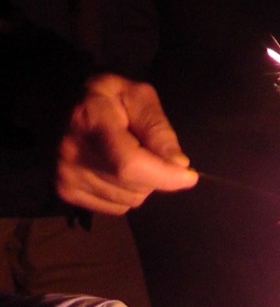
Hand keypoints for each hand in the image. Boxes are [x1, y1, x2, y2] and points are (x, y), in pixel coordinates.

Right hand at [57, 74, 197, 213]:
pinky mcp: (66, 192)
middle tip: (146, 150)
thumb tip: (178, 165)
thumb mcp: (139, 98)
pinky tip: (115, 171)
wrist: (64, 106)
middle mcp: (73, 153)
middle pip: (135, 186)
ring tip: (127, 157)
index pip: (129, 163)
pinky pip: (117, 208)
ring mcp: (66, 175)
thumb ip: (159, 129)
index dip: (163, 175)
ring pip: (130, 200)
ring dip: (141, 185)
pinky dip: (126, 194)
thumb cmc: (109, 99)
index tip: (189, 176)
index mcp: (91, 121)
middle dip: (156, 174)